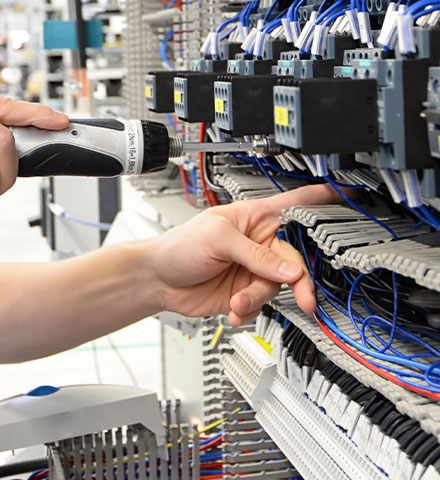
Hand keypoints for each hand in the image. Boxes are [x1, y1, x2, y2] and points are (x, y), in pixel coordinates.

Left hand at [149, 183, 343, 325]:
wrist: (157, 279)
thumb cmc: (179, 246)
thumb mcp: (218, 240)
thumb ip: (255, 254)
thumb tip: (289, 269)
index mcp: (254, 217)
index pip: (294, 205)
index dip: (323, 200)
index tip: (351, 197)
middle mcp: (259, 243)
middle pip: (294, 260)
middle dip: (295, 281)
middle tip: (302, 297)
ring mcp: (254, 269)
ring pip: (279, 288)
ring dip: (259, 297)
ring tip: (238, 300)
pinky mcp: (247, 293)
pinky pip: (263, 305)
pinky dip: (249, 311)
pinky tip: (234, 310)